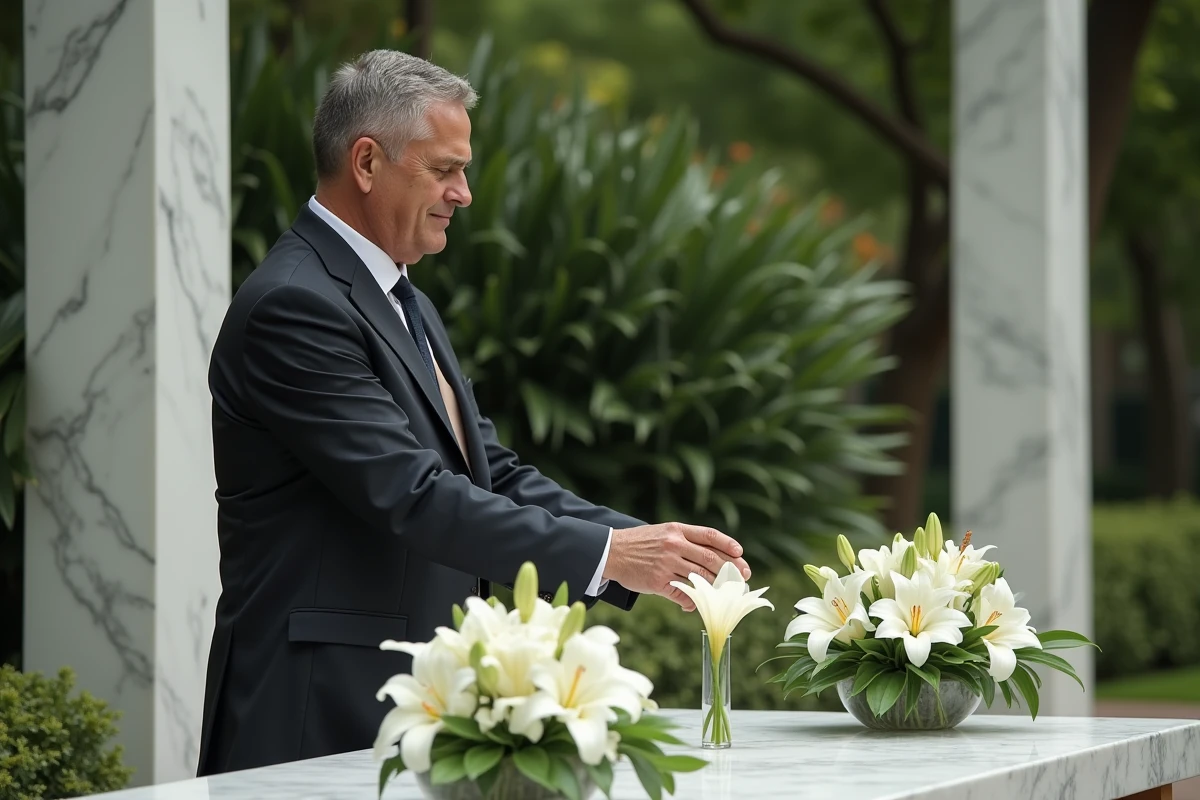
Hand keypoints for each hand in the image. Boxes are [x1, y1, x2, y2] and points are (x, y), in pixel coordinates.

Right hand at [603, 522, 750, 611]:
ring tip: (724, 594)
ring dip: (716, 588)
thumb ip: (685, 541)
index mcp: (677, 530)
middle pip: (710, 559)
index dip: (727, 545)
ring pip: (701, 577)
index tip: (740, 554)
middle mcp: (674, 545)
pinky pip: (683, 593)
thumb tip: (711, 558)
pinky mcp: (658, 581)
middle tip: (742, 578)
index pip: (709, 536)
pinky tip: (694, 605)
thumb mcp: (662, 533)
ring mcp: (666, 563)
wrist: (611, 552)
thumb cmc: (640, 543)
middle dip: (730, 570)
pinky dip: (692, 602)